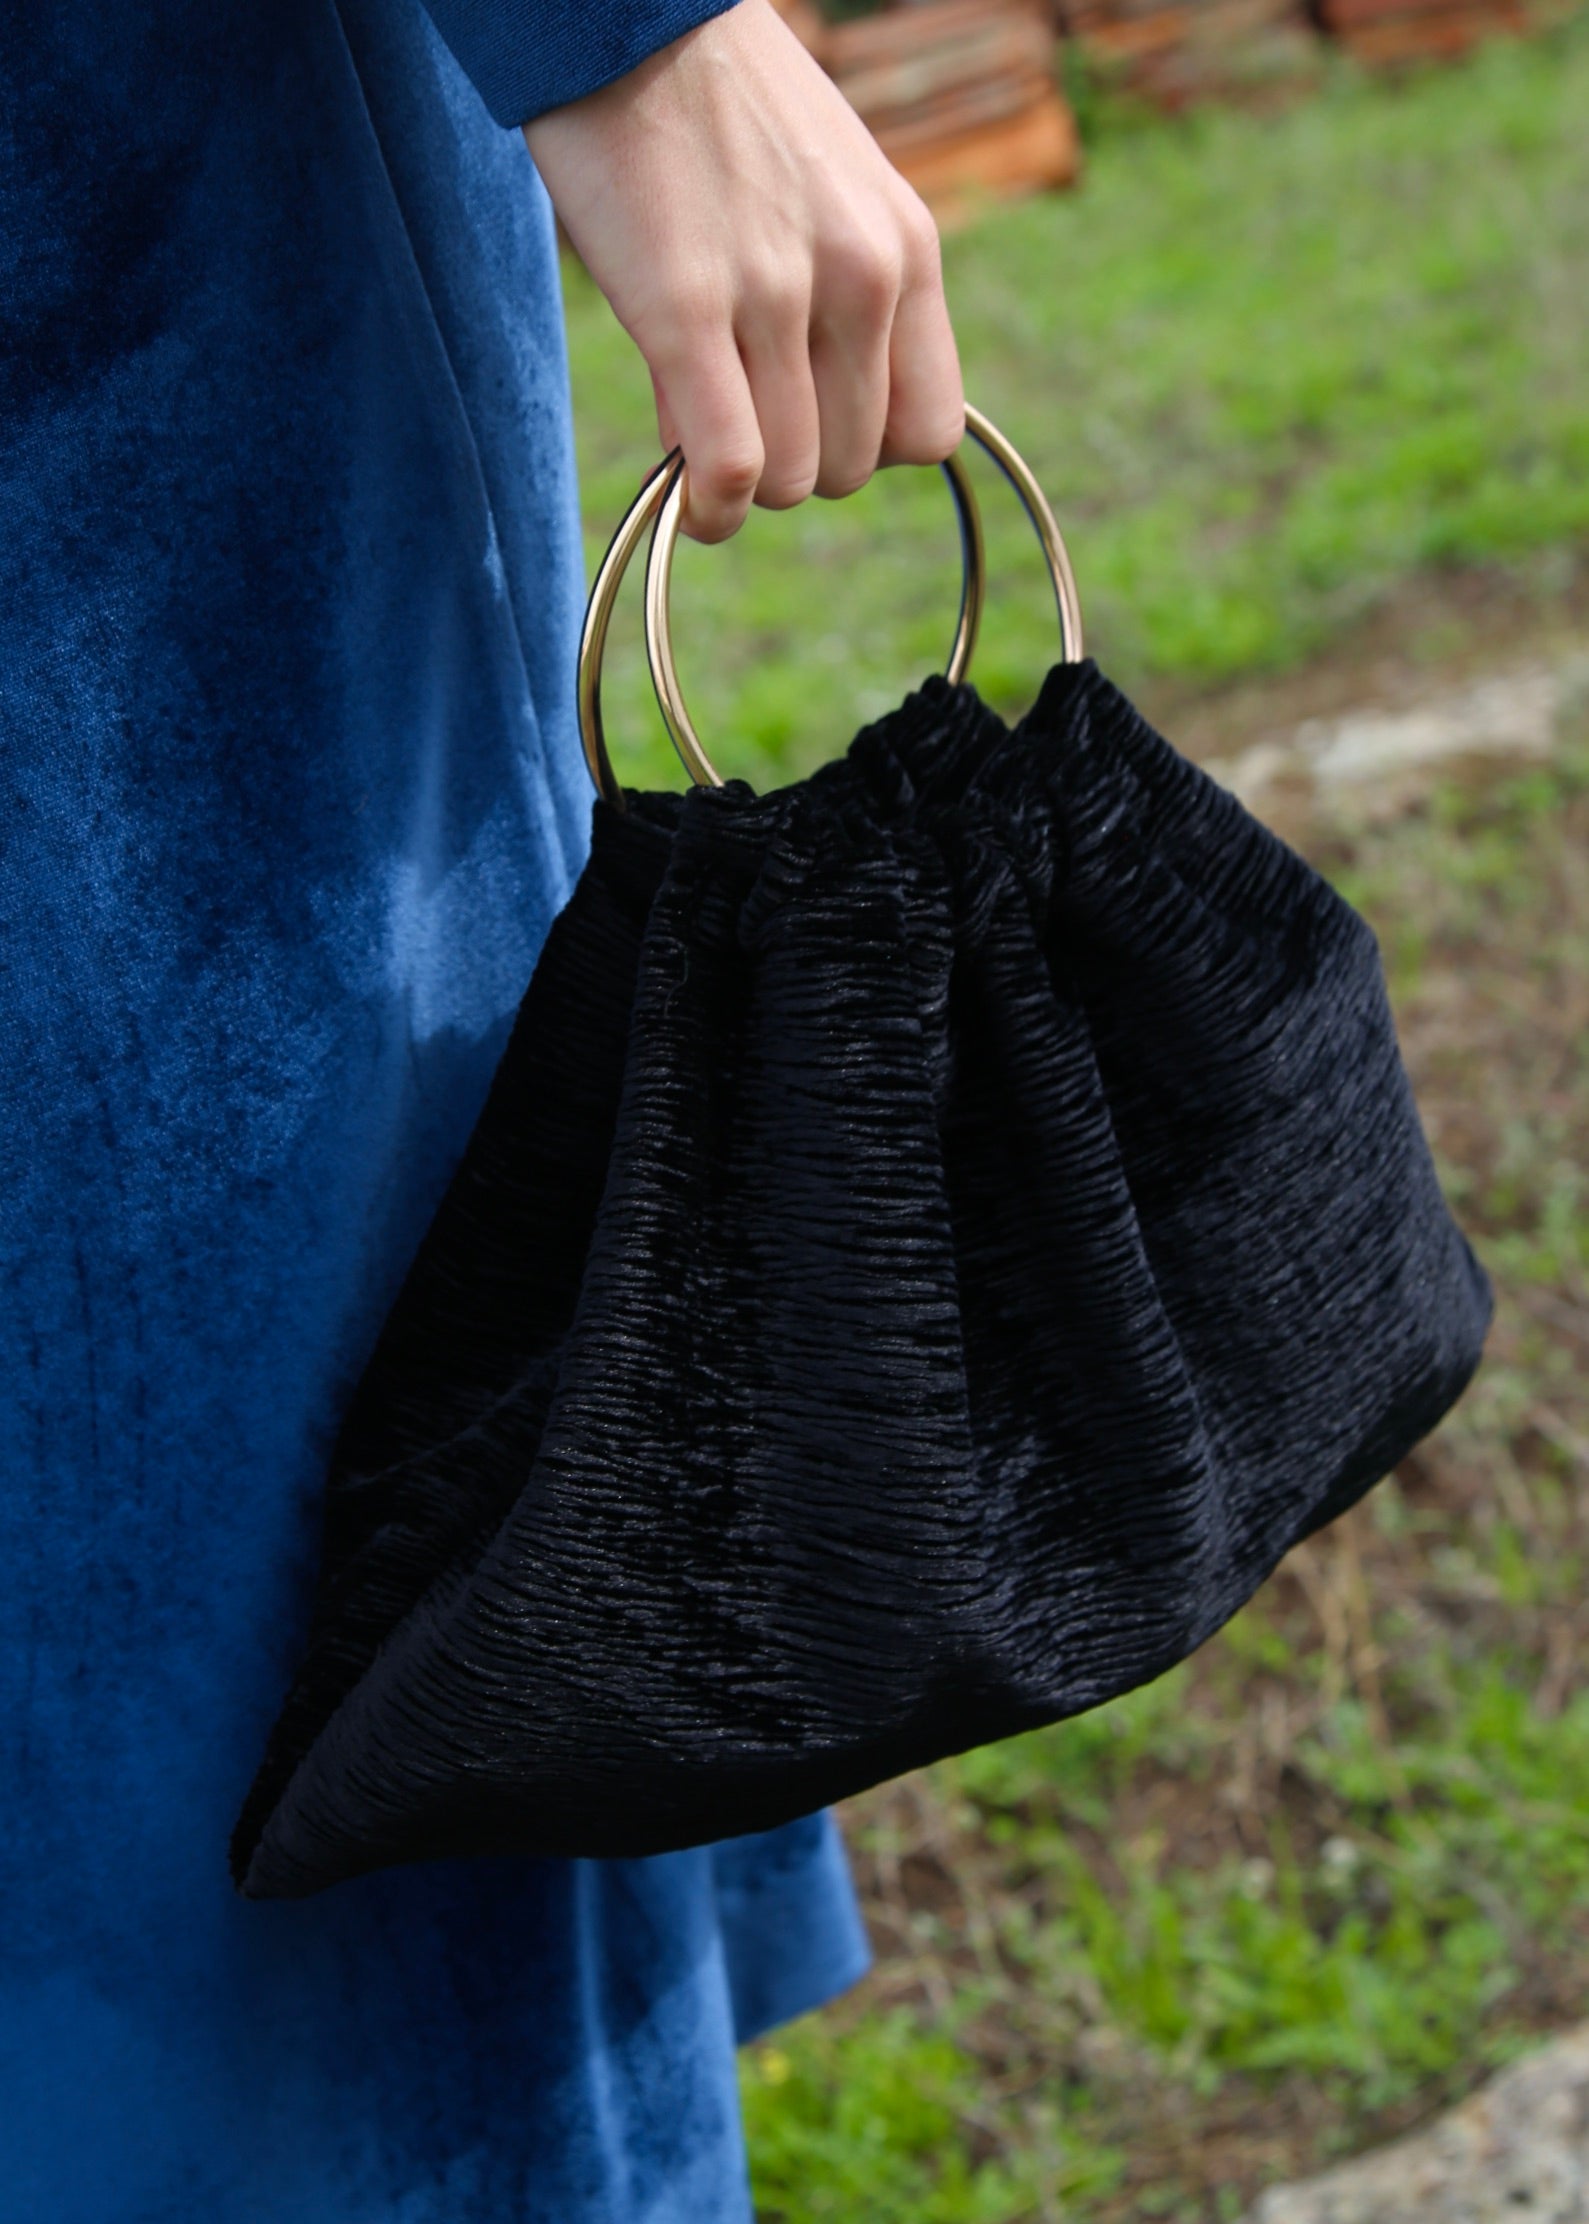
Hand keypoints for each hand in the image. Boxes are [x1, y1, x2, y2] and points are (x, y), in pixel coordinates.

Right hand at [524, 0, 964, 542]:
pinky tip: (689, 503)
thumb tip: (792, 429)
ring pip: (790, 479)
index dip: (863, 450)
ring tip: (699, 437)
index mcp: (907, 250)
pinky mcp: (686, 310)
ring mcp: (777, 295)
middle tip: (738, 423)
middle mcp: (859, 278)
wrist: (628, 15)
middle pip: (850, 468)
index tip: (809, 424)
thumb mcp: (824, 194)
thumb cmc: (720, 108)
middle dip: (792, 468)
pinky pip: (729, 465)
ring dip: (743, 489)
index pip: (927, 433)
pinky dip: (709, 508)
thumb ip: (833, 304)